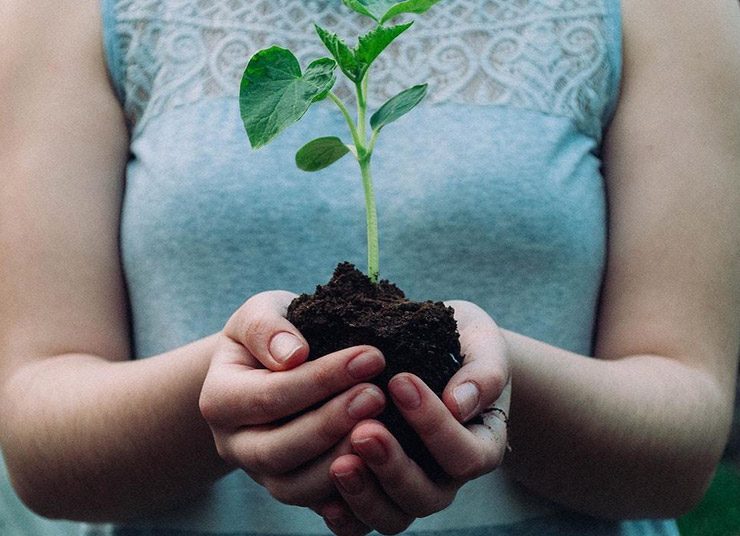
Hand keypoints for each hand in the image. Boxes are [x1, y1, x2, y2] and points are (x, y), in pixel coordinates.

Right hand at [199, 291, 386, 507]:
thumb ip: (267, 327)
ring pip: (296, 487)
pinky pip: (317, 504)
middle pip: (278, 450)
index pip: (269, 396)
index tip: (371, 356)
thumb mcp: (260, 313)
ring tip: (382, 428)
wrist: (269, 365)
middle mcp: (234, 444)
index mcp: (220, 399)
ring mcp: (261, 474)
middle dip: (332, 423)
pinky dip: (348, 491)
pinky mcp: (291, 489)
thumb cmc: (271, 334)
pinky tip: (380, 464)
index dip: (321, 379)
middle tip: (377, 395)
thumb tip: (292, 354)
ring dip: (341, 460)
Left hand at [318, 300, 510, 534]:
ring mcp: (410, 489)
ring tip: (339, 464)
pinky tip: (323, 497)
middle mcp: (447, 477)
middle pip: (426, 496)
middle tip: (364, 430)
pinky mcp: (377, 492)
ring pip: (392, 517)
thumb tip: (459, 403)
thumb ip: (483, 373)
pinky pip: (361, 523)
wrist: (438, 349)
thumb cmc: (465, 344)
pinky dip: (344, 515)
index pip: (465, 455)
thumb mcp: (484, 345)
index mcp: (481, 445)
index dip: (434, 426)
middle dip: (393, 466)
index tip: (400, 381)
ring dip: (364, 494)